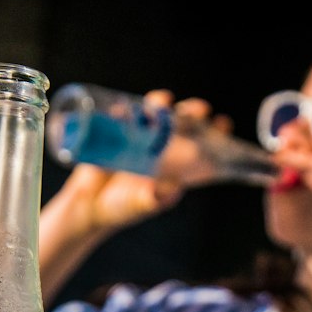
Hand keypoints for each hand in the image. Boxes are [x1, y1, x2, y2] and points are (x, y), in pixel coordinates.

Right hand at [57, 92, 221, 232]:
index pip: (199, 145)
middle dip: (192, 113)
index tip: (223, 123)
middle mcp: (159, 149)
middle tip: (199, 109)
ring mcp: (138, 138)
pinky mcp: (115, 133)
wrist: (88, 205)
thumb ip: (149, 201)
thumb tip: (163, 193)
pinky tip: (121, 110)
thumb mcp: (138, 206)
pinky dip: (123, 110)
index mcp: (173, 166)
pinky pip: (122, 116)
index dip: (213, 134)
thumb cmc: (121, 208)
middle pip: (181, 124)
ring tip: (162, 102)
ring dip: (160, 105)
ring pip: (155, 114)